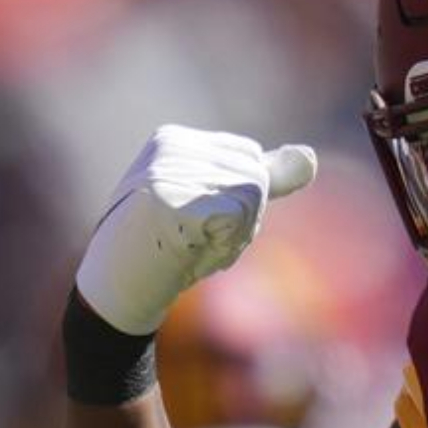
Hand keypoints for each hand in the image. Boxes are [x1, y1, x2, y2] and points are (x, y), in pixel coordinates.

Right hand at [75, 125, 317, 334]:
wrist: (117, 288)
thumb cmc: (171, 247)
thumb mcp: (221, 206)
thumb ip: (264, 180)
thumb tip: (310, 156)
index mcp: (174, 139)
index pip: (250, 156)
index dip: (242, 200)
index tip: (199, 219)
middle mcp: (170, 146)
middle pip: (255, 176)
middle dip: (242, 220)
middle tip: (195, 239)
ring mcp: (166, 171)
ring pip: (251, 194)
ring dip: (234, 235)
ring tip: (191, 245)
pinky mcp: (169, 199)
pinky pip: (237, 216)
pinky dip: (224, 244)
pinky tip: (188, 252)